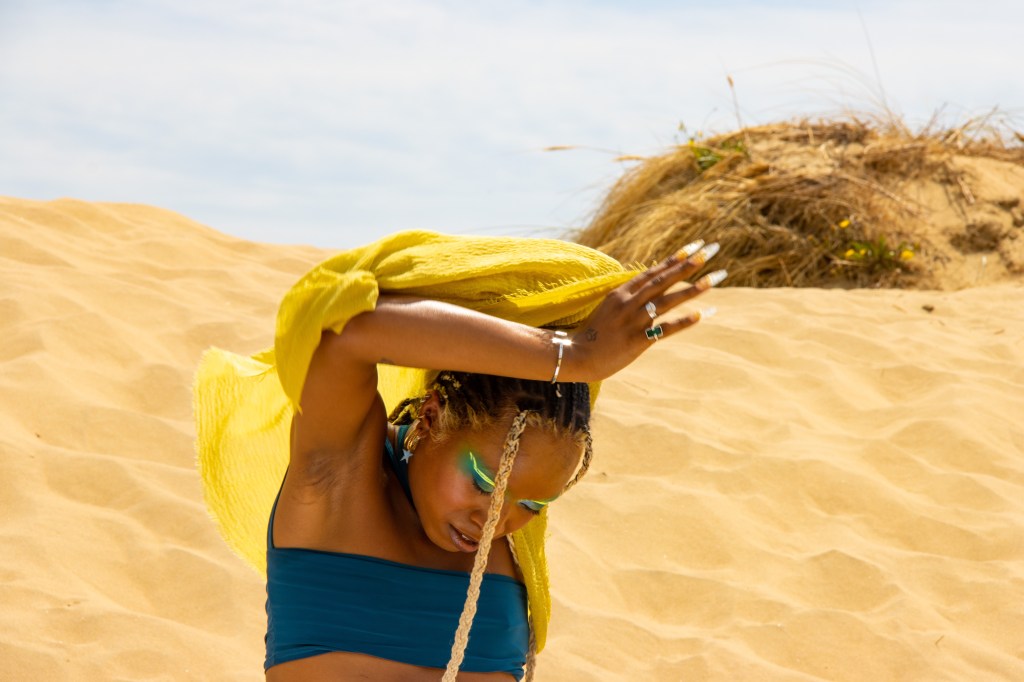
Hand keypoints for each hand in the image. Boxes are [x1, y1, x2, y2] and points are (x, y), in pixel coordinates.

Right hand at [569, 241, 723, 379]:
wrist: (575, 356)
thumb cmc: (593, 334)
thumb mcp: (609, 308)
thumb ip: (628, 297)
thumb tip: (649, 287)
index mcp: (621, 293)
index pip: (653, 271)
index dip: (675, 259)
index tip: (695, 246)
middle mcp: (628, 303)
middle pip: (663, 280)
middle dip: (688, 265)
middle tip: (710, 251)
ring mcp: (632, 321)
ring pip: (667, 301)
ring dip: (692, 289)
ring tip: (714, 279)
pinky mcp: (636, 341)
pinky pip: (663, 329)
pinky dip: (682, 322)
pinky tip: (701, 314)